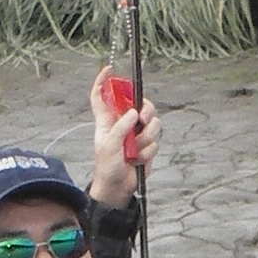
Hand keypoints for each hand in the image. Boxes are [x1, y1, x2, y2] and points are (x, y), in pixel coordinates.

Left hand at [87, 65, 159, 207]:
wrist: (119, 187)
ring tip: (135, 150)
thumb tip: (134, 113)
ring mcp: (136, 133)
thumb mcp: (109, 145)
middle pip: (139, 103)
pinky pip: (155, 140)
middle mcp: (123, 123)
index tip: (109, 70)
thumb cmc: (107, 166)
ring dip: (147, 137)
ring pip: (152, 122)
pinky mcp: (147, 144)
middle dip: (145, 109)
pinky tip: (138, 159)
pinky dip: (148, 150)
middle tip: (143, 119)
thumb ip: (121, 127)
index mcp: (107, 119)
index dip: (103, 81)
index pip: (102, 95)